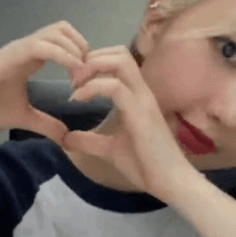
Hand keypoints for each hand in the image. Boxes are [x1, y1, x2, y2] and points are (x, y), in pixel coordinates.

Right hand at [0, 21, 88, 141]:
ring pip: (56, 32)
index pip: (63, 40)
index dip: (80, 54)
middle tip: (86, 73)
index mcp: (30, 56)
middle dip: (82, 46)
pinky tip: (73, 72)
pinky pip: (43, 45)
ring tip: (80, 75)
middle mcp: (26, 47)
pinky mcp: (11, 55)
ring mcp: (18, 48)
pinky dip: (63, 55)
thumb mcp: (24, 117)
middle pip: (63, 28)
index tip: (86, 79)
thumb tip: (66, 136)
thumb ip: (46, 123)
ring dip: (75, 50)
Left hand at [62, 45, 190, 202]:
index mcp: (135, 95)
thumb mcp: (109, 149)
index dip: (94, 62)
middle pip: (119, 53)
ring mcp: (142, 99)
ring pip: (120, 61)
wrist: (169, 183)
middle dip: (91, 58)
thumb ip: (89, 141)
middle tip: (73, 80)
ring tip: (75, 86)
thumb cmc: (145, 165)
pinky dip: (92, 88)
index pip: (118, 60)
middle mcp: (140, 91)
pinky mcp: (140, 112)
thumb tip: (66, 139)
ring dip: (92, 67)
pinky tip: (77, 100)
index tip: (75, 81)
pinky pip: (115, 87)